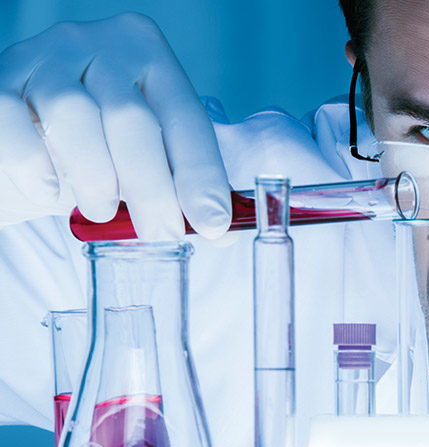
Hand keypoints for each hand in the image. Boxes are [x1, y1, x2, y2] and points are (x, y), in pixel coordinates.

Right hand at [0, 13, 230, 239]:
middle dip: (152, 187)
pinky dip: (33, 163)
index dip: (202, 175)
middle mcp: (100, 44)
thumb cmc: (99, 141)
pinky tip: (49, 190)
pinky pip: (12, 120)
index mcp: (149, 55)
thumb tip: (220, 229)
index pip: (186, 118)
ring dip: (94, 175)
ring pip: (73, 114)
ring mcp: (47, 57)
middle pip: (132, 118)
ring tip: (102, 209)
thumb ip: (178, 177)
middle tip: (161, 234)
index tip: (213, 225)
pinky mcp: (1, 78)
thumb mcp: (143, 147)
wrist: (27, 126)